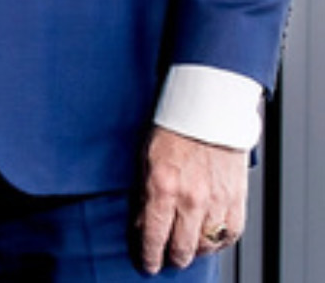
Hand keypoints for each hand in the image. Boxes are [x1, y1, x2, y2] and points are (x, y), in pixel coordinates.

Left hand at [137, 127, 247, 273]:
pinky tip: (210, 239)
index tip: (147, 265)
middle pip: (182, 248)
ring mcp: (216, 201)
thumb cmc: (172, 131)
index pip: (154, 236)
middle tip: (166, 259)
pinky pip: (230, 234)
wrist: (208, 113)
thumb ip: (144, 195)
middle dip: (172, 259)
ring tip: (187, 248)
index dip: (149, 257)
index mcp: (162, 188)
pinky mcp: (236, 199)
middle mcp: (191, 199)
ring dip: (195, 251)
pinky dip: (219, 241)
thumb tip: (142, 224)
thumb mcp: (144, 160)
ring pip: (206, 245)